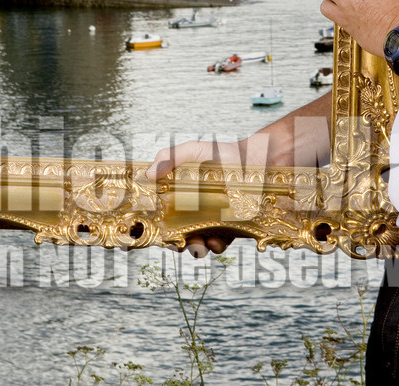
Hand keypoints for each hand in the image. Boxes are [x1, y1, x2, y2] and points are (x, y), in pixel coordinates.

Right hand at [145, 93, 329, 256]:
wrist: (257, 162)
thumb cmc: (223, 153)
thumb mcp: (194, 150)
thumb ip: (170, 157)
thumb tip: (150, 172)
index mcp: (178, 195)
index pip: (158, 215)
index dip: (148, 226)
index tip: (141, 235)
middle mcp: (191, 212)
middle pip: (174, 234)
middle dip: (174, 242)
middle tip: (179, 241)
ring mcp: (209, 222)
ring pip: (195, 244)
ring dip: (195, 247)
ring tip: (200, 242)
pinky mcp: (228, 230)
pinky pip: (217, 244)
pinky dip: (215, 246)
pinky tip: (217, 239)